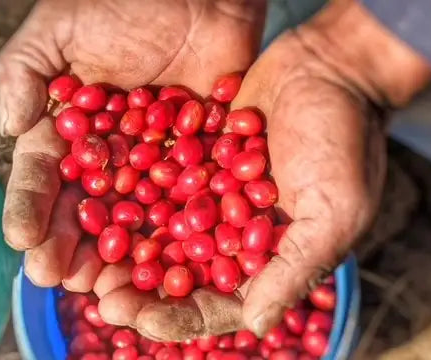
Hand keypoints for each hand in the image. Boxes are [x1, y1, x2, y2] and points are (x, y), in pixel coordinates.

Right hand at [0, 0, 265, 339]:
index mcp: (73, 127)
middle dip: (72, 243)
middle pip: (89, 206)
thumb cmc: (123, 1)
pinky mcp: (201, 158)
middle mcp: (113, 151)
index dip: (33, 208)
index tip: (24, 241)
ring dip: (120, 251)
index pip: (46, 174)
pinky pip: (188, 197)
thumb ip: (25, 73)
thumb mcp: (59, 30)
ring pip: (135, 214)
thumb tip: (13, 131)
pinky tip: (167, 257)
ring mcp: (158, 159)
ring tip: (106, 283)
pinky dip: (178, 228)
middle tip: (61, 278)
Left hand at [111, 0, 429, 338]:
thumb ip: (296, 268)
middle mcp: (236, 232)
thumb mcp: (334, 210)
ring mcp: (213, 194)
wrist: (332, 66)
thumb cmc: (344, 140)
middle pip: (181, 274)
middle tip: (100, 296)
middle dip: (141, 289)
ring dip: (126, 247)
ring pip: (162, 231)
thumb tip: (255, 327)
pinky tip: (98, 199)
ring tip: (86, 257)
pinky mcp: (198, 157)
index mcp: (270, 257)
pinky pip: (159, 181)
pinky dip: (131, 193)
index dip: (180, 317)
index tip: (140, 319)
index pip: (220, 302)